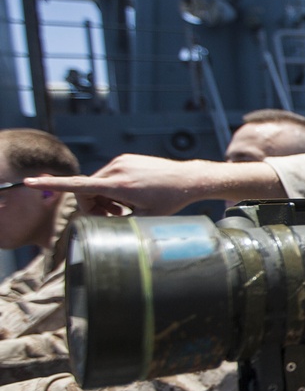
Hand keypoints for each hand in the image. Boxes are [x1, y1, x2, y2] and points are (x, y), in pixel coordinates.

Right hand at [24, 154, 224, 215]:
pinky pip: (108, 175)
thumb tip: (103, 232)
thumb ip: (119, 224)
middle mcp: (116, 169)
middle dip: (94, 205)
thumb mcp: (145, 218)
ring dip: (103, 198)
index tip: (31, 182)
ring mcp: (121, 161)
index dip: (52, 185)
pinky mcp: (126, 158)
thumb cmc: (170, 202)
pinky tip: (129, 196)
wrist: (188, 179)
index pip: (78, 185)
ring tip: (124, 209)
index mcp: (119, 185)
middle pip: (87, 190)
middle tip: (113, 216)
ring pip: (97, 183)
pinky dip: (111, 188)